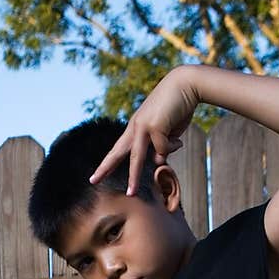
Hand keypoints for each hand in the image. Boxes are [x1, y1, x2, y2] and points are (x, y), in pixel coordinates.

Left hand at [90, 66, 200, 195]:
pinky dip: (174, 144)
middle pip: (118, 152)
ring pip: (136, 158)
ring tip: (130, 194)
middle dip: (105, 168)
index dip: (108, 162)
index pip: (119, 148)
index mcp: (136, 127)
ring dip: (133, 177)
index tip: (96, 173)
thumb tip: (158, 161)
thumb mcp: (166, 132)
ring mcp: (143, 126)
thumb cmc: (178, 107)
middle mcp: (135, 126)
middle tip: (92, 181)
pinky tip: (178, 134)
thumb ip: (160, 146)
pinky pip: (164, 149)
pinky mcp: (154, 126)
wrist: (186, 84)